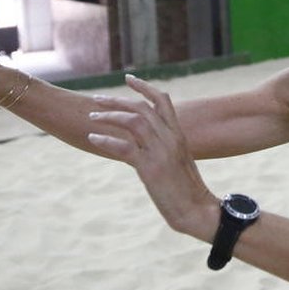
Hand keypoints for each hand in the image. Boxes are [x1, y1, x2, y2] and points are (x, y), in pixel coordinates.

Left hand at [87, 75, 217, 238]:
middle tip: (96, 99)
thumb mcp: (178, 162)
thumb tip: (145, 143)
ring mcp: (160, 152)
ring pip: (133, 121)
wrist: (196, 210)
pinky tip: (93, 139)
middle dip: (117, 100)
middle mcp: (170, 138)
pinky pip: (124, 148)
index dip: (144, 87)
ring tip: (92, 118)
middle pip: (141, 107)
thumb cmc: (187, 190)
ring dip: (109, 116)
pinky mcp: (150, 168)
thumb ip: (164, 147)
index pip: (162, 100)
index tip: (128, 79)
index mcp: (178, 134)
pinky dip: (107, 140)